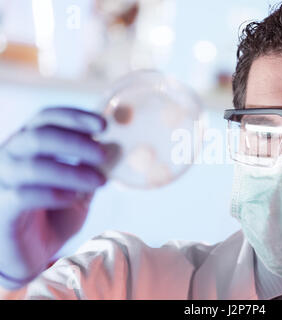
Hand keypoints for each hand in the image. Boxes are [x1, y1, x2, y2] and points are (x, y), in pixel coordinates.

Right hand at [0, 107, 109, 288]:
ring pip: (33, 165)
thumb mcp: (79, 188)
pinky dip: (53, 194)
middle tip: (103, 154)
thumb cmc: (54, 214)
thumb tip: (117, 150)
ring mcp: (2, 182)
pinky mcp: (1, 209)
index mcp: (27, 144)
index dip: (74, 116)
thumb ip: (91, 169)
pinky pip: (23, 195)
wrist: (30, 253)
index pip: (46, 118)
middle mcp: (9, 157)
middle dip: (76, 142)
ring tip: (99, 181)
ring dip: (71, 171)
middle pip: (39, 135)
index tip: (104, 125)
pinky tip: (73, 198)